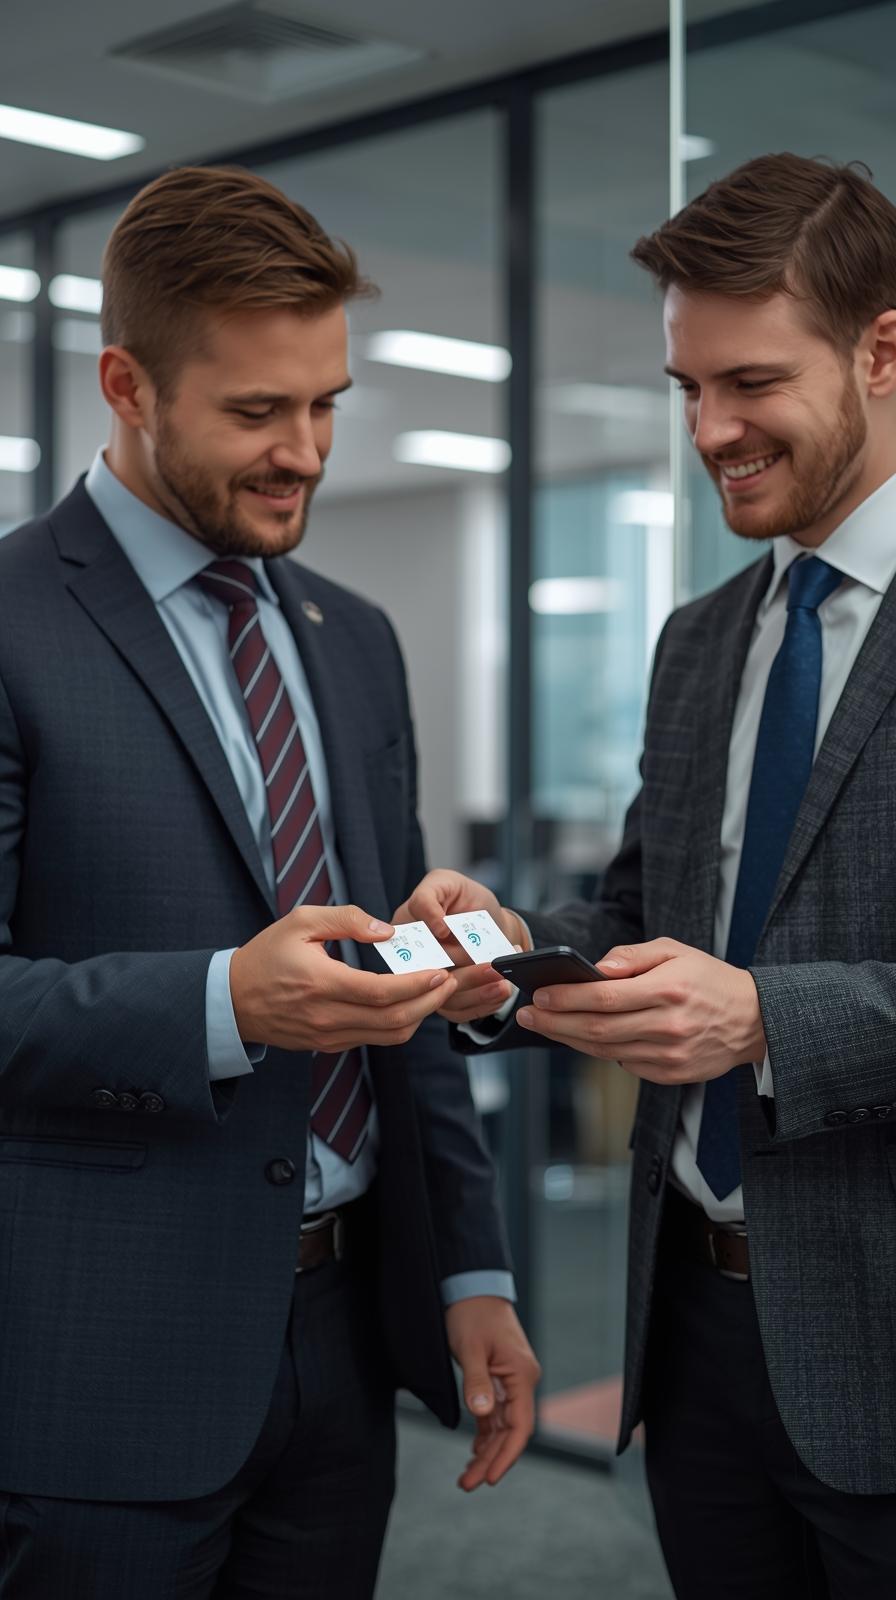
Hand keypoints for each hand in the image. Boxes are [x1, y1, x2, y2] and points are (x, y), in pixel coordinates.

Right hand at [229, 904, 456, 1051]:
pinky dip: (398, 1025)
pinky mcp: (328, 1045)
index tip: (441, 971)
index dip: (418, 984)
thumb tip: (387, 930)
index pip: (382, 992)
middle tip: (452, 983)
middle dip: (430, 1002)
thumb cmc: (265, 955)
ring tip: (438, 994)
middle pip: (393, 1020)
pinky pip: (373, 1040)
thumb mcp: (300, 921)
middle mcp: (327, 1017)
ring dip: (419, 1017)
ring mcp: (328, 1036)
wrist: (231, 1000)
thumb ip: (347, 919)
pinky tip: (410, 1005)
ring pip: (387, 1036)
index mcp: (321, 983)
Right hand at [392, 870, 527, 1024]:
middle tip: (495, 967)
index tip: (456, 938)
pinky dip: (484, 1004)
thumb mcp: (445, 882)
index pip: (407, 947)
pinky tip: (500, 991)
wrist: (489, 923)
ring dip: (480, 992)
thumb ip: (430, 896)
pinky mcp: (444, 1002)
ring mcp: (426, 986)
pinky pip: (460, 1012)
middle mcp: (410, 963)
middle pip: (431, 978)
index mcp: (402, 932)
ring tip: (504, 981)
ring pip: (447, 999)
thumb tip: (435, 926)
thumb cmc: (464, 900)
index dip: (433, 947)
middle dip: (466, 973)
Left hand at [444, 1297, 540, 1490]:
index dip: (507, 1456)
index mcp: (522, 1375)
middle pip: (511, 1432)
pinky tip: (474, 1451)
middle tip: (467, 1485)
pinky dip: (485, 1434)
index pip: (520, 1427)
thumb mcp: (470, 1347)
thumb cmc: (471, 1313)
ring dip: (486, 1451)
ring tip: (466, 1477)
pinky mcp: (498, 1379)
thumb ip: (476, 1382)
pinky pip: (495, 1414)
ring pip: (502, 1426)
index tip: (490, 1480)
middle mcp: (522, 1381)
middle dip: (491, 1460)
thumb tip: (482, 1415)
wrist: (472, 1286)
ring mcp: (511, 1381)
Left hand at [516, 937, 766, 1083]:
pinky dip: (601, 1051)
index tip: (538, 994)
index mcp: (668, 989)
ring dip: (569, 1039)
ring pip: (605, 1050)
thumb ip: (633, 956)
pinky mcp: (672, 1074)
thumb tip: (595, 968)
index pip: (603, 997)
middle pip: (596, 1029)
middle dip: (554, 1022)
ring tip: (544, 1025)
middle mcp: (668, 1025)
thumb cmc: (708, 978)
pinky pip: (625, 1064)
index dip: (565, 998)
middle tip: (527, 1014)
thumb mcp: (675, 950)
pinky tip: (582, 1037)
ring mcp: (670, 1054)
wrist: (754, 1019)